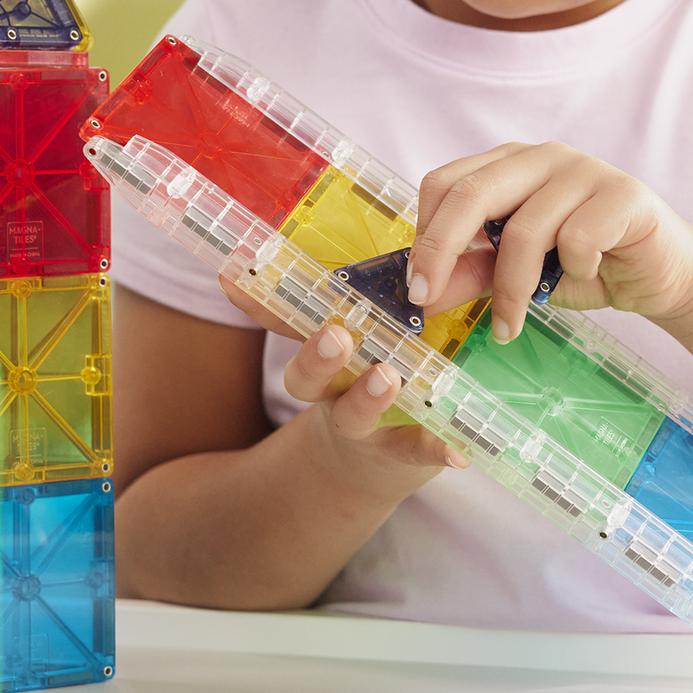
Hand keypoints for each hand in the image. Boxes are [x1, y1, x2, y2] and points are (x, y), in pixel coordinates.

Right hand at [217, 275, 470, 477]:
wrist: (379, 461)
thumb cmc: (377, 373)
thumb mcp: (370, 331)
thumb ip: (374, 292)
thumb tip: (384, 231)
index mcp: (322, 351)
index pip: (286, 321)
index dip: (257, 301)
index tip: (235, 274)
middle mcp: (332, 390)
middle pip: (305, 377)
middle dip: (317, 356)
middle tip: (336, 336)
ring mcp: (363, 424)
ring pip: (352, 415)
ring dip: (367, 397)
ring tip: (390, 379)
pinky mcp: (402, 451)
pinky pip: (417, 450)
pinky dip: (436, 449)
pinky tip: (457, 450)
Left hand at [406, 142, 692, 340]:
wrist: (661, 276)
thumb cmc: (585, 267)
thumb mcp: (516, 276)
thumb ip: (471, 275)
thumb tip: (423, 293)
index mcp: (509, 166)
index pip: (446, 184)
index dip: (425, 235)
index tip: (416, 286)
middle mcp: (542, 157)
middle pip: (473, 194)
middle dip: (442, 251)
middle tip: (428, 299)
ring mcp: (584, 170)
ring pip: (525, 229)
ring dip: (511, 289)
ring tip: (510, 324)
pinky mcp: (624, 193)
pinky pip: (578, 237)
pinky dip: (573, 270)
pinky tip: (585, 279)